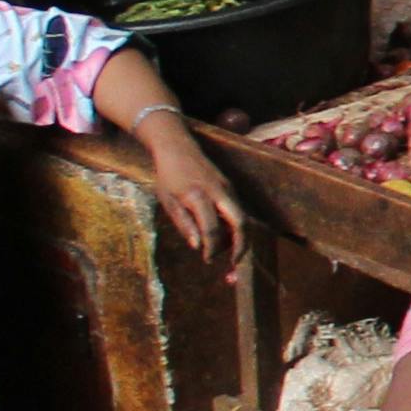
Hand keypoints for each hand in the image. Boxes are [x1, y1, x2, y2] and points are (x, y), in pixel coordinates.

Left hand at [136, 122, 242, 265]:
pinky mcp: (230, 187)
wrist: (178, 147)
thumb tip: (197, 246)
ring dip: (237, 237)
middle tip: (235, 263)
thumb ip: (184, 224)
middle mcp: (219, 192)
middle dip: (241, 246)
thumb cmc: (168, 176)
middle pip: (240, 223)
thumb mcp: (168, 201)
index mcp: (198, 197)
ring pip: (242, 217)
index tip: (206, 259)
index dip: (211, 248)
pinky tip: (223, 234)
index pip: (212, 229)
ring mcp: (228, 188)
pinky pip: (237, 210)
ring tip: (225, 251)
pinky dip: (234, 226)